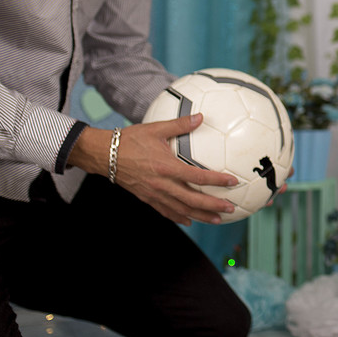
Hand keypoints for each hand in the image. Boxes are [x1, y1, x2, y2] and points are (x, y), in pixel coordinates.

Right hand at [68, 115, 239, 224]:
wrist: (104, 155)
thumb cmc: (130, 140)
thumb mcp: (156, 128)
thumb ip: (180, 124)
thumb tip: (200, 116)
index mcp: (166, 167)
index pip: (197, 177)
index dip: (216, 181)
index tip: (232, 182)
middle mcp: (161, 184)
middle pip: (192, 200)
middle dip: (212, 206)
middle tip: (230, 209)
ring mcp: (153, 193)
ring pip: (181, 209)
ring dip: (200, 216)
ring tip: (217, 219)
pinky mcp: (146, 198)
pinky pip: (165, 211)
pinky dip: (179, 217)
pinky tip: (189, 220)